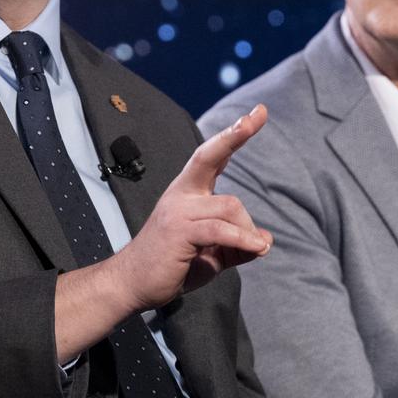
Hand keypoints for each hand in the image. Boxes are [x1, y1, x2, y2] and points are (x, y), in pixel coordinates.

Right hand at [53, 105, 270, 361]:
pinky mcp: (179, 230)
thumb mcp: (212, 254)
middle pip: (210, 156)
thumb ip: (236, 243)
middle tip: (257, 114)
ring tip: (253, 250)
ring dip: (248, 231)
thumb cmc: (171, 266)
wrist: (132, 284)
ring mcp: (178, 210)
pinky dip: (243, 240)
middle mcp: (181, 194)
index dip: (233, 135)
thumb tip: (265, 241)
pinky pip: (221, 229)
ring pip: (230, 206)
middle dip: (235, 134)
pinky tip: (256, 249)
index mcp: (187, 193)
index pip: (212, 156)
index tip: (257, 113)